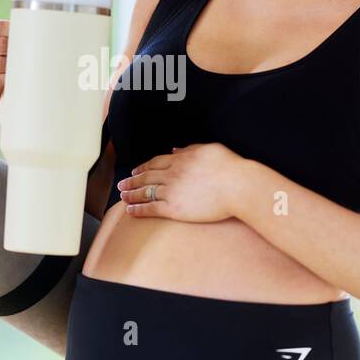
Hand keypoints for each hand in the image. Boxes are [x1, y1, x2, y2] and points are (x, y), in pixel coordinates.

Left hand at [116, 142, 246, 222]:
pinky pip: (150, 208)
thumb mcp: (209, 149)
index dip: (143, 167)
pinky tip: (130, 210)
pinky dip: (138, 209)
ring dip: (131, 194)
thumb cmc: (229, 168)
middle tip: (123, 184)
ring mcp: (171, 191)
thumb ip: (190, 149)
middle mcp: (172, 174)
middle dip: (132, 180)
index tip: (135, 171)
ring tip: (122, 196)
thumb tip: (176, 150)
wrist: (237, 186)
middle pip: (146, 176)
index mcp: (181, 159)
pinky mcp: (173, 209)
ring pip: (145, 192)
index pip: (155, 162)